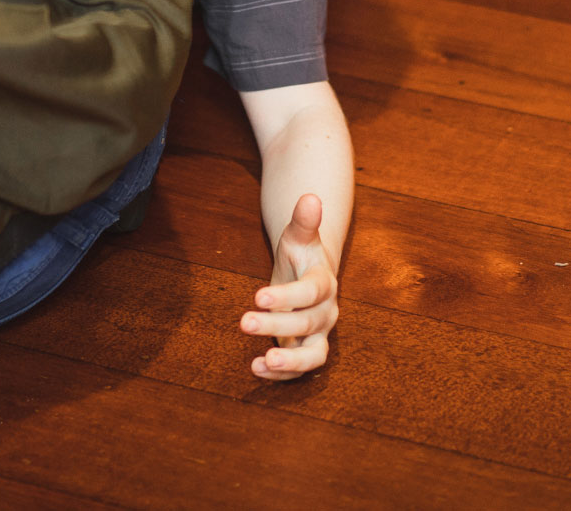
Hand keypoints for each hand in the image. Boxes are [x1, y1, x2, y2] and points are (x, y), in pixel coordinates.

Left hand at [242, 193, 338, 379]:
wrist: (309, 273)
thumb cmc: (301, 253)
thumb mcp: (298, 236)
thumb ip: (303, 221)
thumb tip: (310, 196)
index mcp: (323, 283)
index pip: (311, 292)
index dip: (288, 296)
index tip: (259, 297)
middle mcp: (325, 312)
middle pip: (308, 324)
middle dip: (277, 326)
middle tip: (244, 322)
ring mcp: (318, 335)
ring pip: (314, 356)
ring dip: (290, 362)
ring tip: (263, 361)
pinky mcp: (305, 351)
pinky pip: (299, 369)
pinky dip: (280, 375)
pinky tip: (254, 367)